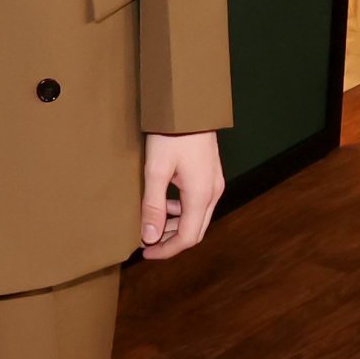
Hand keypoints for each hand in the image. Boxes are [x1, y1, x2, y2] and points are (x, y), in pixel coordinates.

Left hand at [140, 131, 223, 259]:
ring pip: (197, 218)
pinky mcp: (210, 175)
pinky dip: (181, 212)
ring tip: (151, 226)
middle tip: (146, 244)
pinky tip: (164, 206)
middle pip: (195, 231)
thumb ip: (154, 205)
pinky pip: (198, 204)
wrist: (189, 105)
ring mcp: (214, 183)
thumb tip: (150, 237)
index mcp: (201, 194)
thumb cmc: (171, 134)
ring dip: (175, 227)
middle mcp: (212, 192)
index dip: (166, 250)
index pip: (187, 238)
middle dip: (170, 241)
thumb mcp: (156, 170)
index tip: (145, 253)